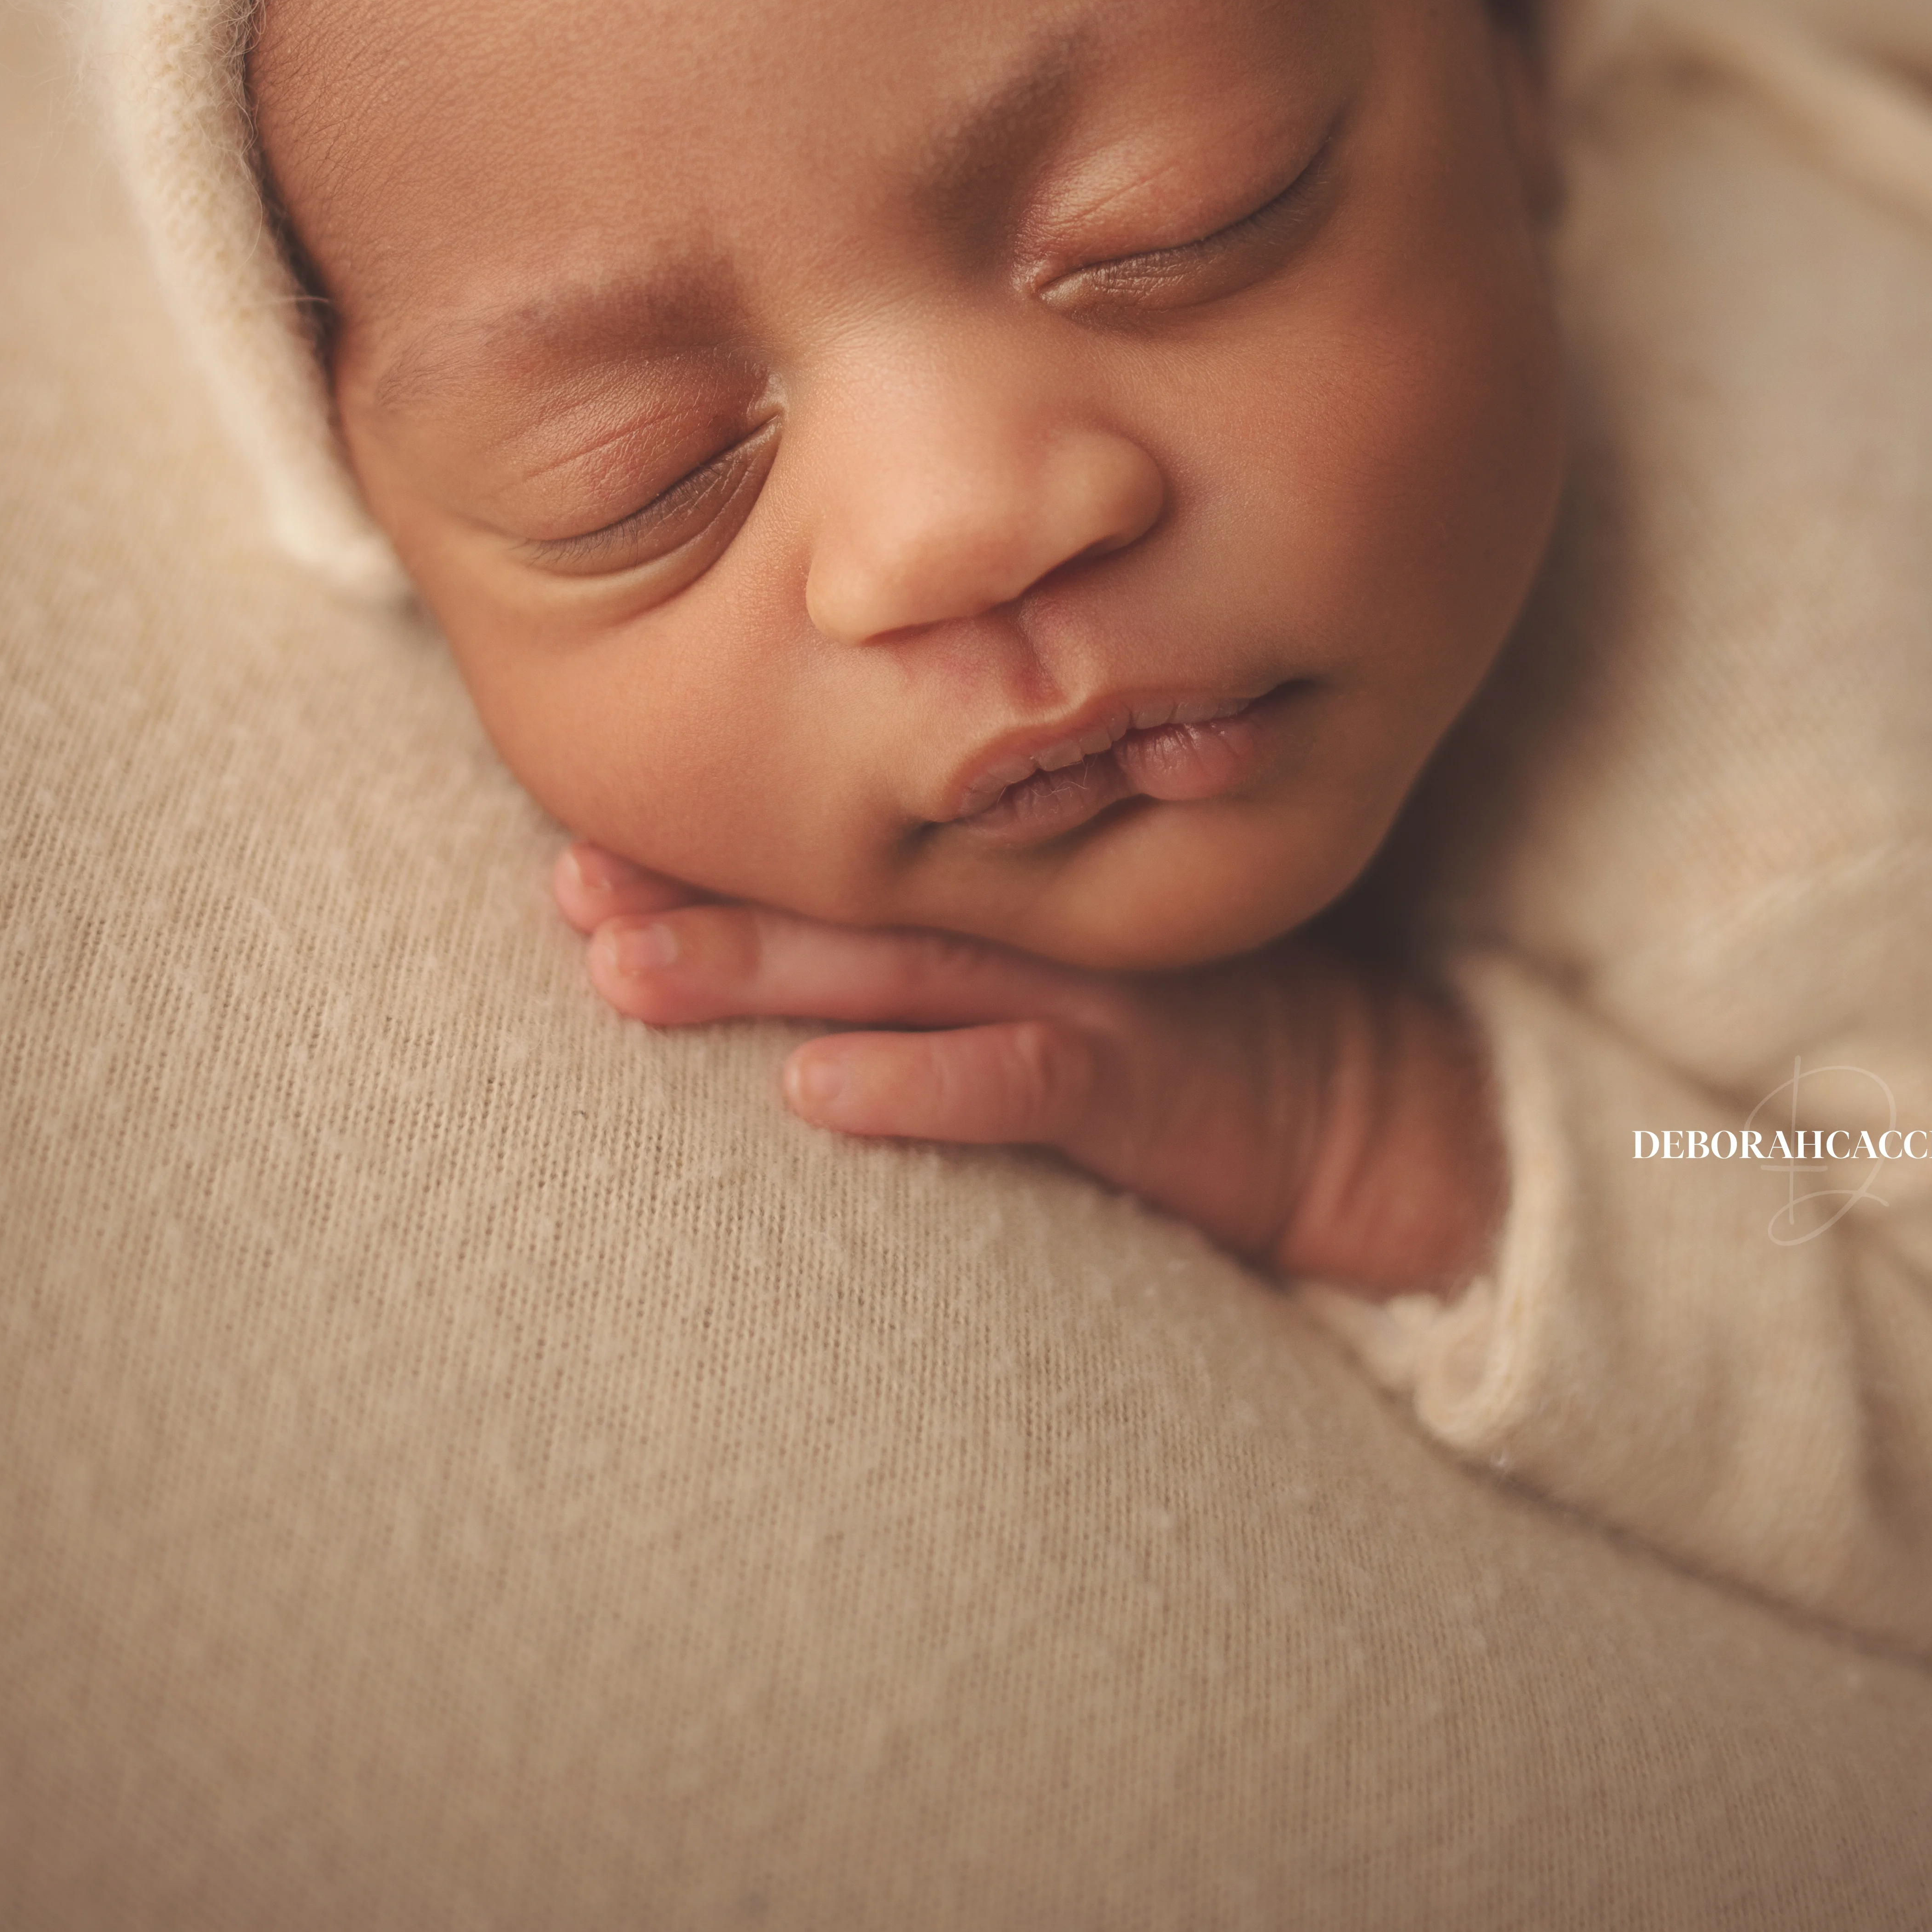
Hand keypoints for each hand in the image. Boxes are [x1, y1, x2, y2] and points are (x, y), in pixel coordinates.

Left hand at [555, 843, 1503, 1298]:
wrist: (1366, 1108)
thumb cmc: (1194, 1025)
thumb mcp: (1071, 949)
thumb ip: (956, 916)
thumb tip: (791, 911)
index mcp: (1010, 876)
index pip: (841, 845)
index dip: (712, 835)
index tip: (576, 823)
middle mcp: (1034, 914)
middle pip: (838, 896)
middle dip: (694, 893)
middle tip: (565, 885)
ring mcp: (1086, 991)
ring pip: (898, 972)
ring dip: (756, 972)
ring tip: (627, 971)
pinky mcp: (1145, 1081)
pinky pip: (1019, 1084)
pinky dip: (918, 1087)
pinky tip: (814, 1095)